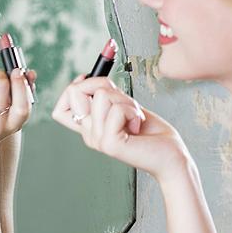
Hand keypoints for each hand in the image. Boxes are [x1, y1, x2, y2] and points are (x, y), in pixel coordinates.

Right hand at [51, 76, 192, 180]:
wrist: (171, 155)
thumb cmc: (151, 132)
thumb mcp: (122, 105)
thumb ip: (103, 95)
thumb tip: (84, 77)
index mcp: (89, 128)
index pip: (60, 109)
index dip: (74, 89)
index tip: (100, 87)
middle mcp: (89, 135)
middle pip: (76, 91)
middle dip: (105, 86)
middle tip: (124, 104)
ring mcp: (97, 140)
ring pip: (101, 95)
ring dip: (125, 100)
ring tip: (134, 117)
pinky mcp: (109, 143)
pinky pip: (116, 109)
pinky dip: (132, 111)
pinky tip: (137, 125)